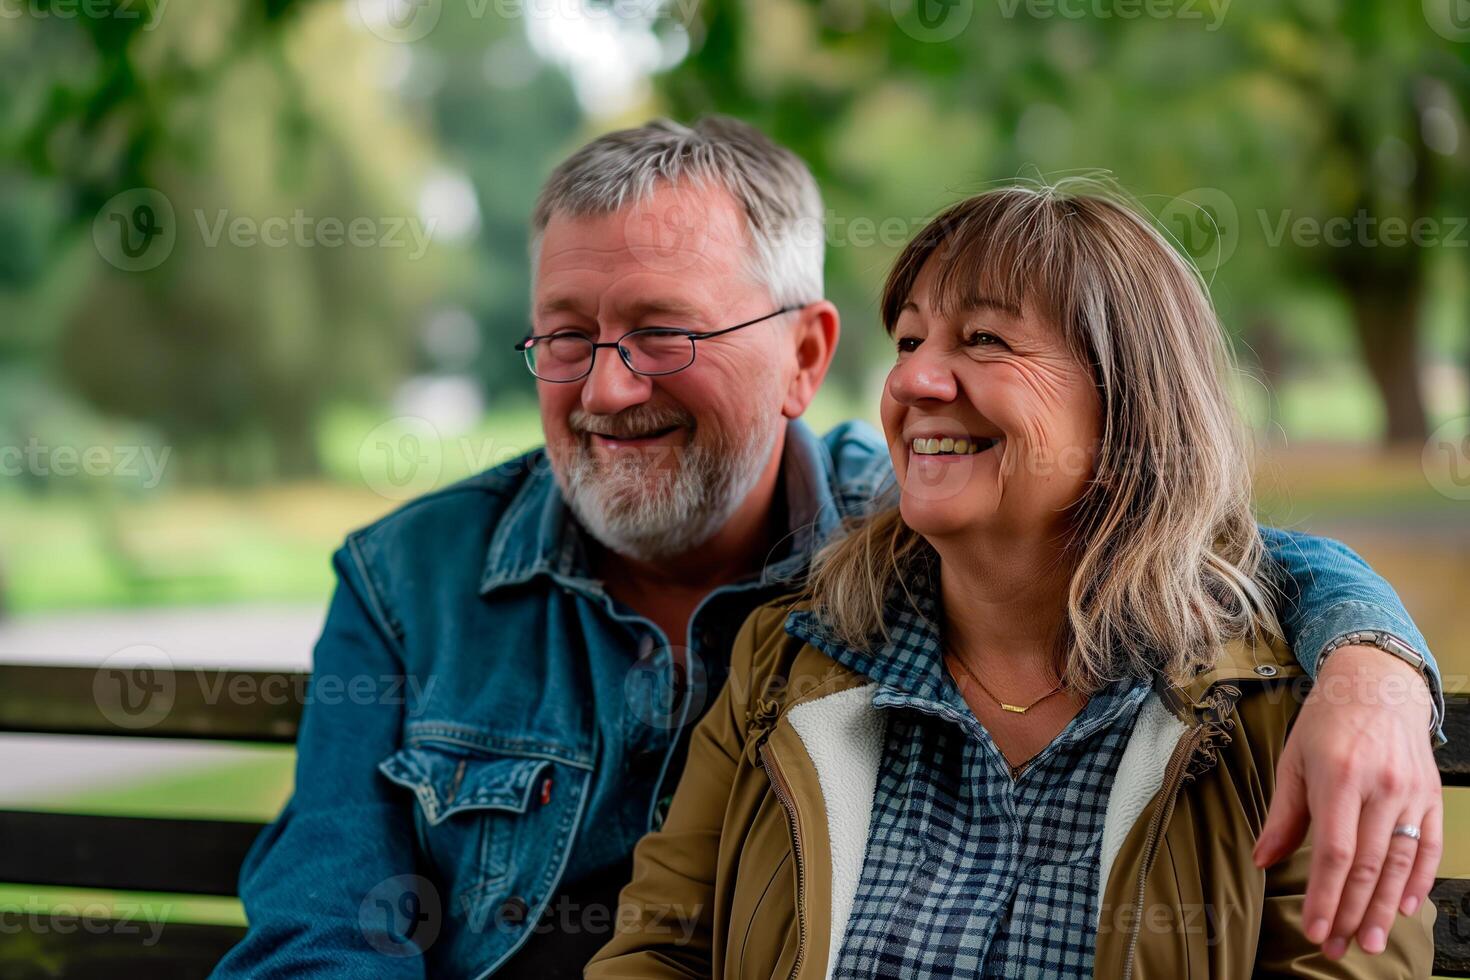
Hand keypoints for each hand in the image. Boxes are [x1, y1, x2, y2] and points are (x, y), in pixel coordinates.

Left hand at [1253, 645, 1440, 957]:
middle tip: (1341, 948)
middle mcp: (1380, 788)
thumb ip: (1283, 814)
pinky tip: (1406, 906)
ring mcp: (1411, 793)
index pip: (1335, 852)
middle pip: (1369, 865)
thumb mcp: (1293, 760)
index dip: (1326, 896)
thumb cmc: (1326, 722)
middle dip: (1354, 913)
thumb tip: (1263, 860)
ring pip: (1400, 863)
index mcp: (1339, 777)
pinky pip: (1428, 847)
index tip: (1316, 930)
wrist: (1377, 685)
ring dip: (1386, 908)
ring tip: (1371, 941)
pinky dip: (1419, 880)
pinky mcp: (1431, 796)